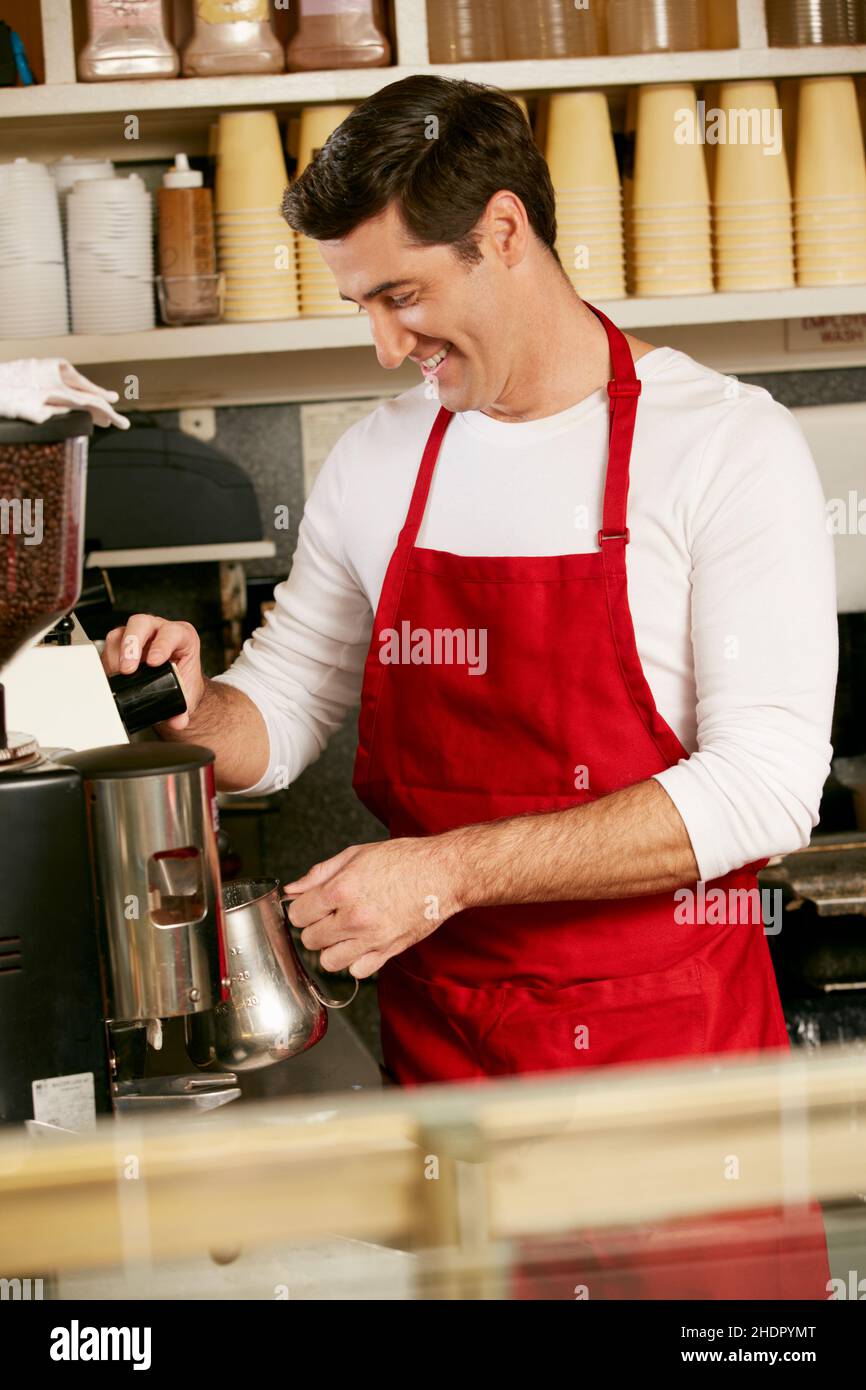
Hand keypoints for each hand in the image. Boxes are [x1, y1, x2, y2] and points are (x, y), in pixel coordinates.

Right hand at [101, 613, 204, 730]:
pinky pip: (109, 647)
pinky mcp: (120, 645)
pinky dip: (108, 662)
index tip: (154, 662)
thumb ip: (183, 708)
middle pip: (141, 623)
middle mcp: (158, 630)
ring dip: (116, 655)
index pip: (172, 632)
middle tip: (128, 669)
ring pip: (121, 633)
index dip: (162, 644)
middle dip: (131, 645)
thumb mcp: (187, 695)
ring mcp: (138, 636)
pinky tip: (112, 676)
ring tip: (119, 675)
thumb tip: (178, 720)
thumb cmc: (184, 681)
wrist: (176, 686)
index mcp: (181, 636)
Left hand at [283, 836, 464, 978]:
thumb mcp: (355, 854)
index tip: (311, 905)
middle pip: (310, 940)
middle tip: (329, 916)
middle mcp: (354, 918)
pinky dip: (355, 961)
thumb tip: (292, 890)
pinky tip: (361, 943)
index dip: (302, 909)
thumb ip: (319, 874)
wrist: (443, 873)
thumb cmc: (403, 860)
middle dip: (315, 927)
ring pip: (329, 962)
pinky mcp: (389, 952)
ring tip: (343, 932)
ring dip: (331, 948)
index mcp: (342, 890)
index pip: (298, 915)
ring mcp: (372, 939)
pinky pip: (357, 971)